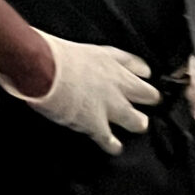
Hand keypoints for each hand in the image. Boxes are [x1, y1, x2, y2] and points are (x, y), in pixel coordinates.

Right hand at [0, 34, 159, 152]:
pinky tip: (115, 148)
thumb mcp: (74, 45)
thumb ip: (81, 56)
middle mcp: (117, 82)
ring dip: (137, 123)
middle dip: (149, 99)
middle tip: (150, 102)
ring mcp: (110, 105)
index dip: (142, 73)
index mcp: (110, 60)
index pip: (139, 66)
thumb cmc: (51, 53)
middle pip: (147, 93)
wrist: (44, 68)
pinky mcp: (96, 124)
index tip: (144, 76)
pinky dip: (113, 145)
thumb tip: (67, 61)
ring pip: (136, 120)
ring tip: (138, 125)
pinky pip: (110, 139)